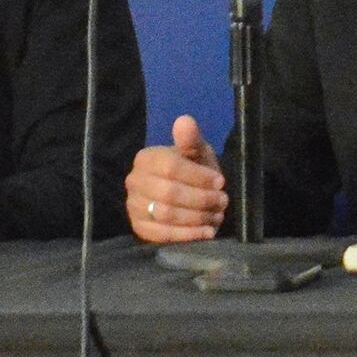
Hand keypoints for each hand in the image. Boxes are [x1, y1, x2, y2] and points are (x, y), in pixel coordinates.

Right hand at [126, 116, 227, 244]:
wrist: (186, 193)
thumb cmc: (193, 169)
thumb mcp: (197, 152)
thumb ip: (191, 139)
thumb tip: (185, 121)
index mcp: (146, 158)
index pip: (170, 167)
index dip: (198, 176)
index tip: (220, 182)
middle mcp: (134, 181)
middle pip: (169, 193)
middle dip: (201, 199)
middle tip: (222, 201)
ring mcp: (133, 206)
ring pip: (166, 215)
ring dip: (197, 217)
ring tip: (217, 215)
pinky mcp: (139, 228)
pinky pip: (161, 235)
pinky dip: (187, 235)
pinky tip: (206, 232)